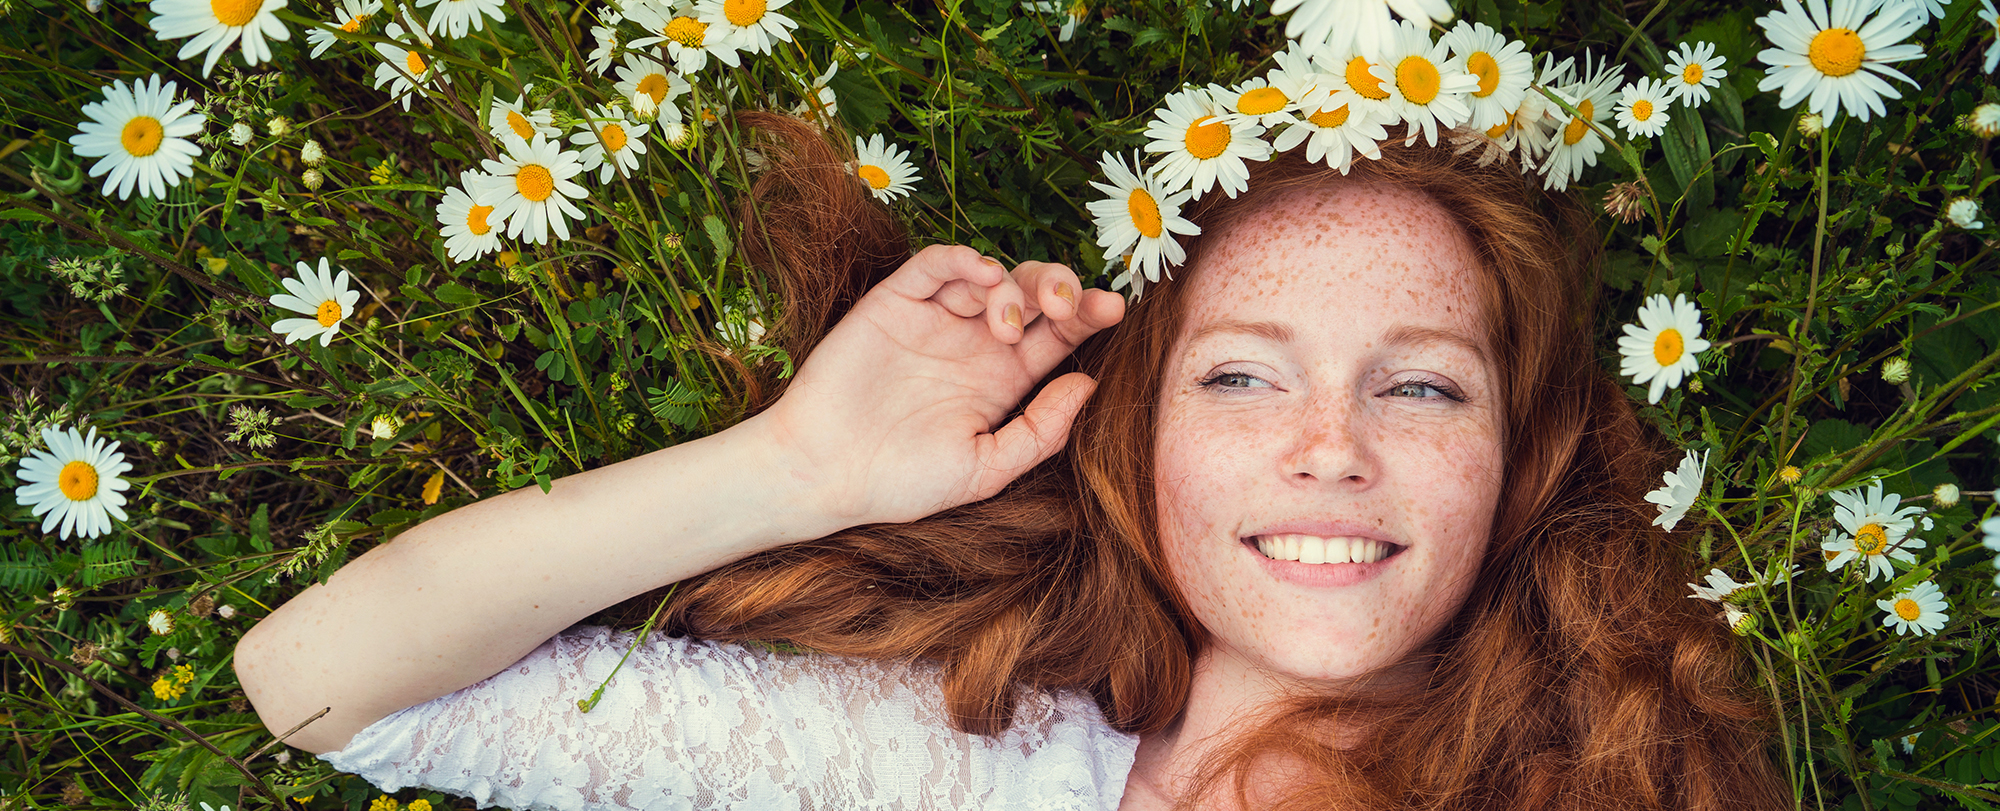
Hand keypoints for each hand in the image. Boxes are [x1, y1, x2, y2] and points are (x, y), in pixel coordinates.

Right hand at [748, 244, 1125, 529]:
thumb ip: (1040, 431)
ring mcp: (935, 320)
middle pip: (1033, 295)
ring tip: (1007, 324)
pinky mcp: (895, 303)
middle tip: (1066, 306)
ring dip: (1013, 286)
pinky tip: (983, 276)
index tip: (1115, 308)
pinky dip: (963, 259)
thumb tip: (1089, 384)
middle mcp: (974, 344)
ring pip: (990, 276)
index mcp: (1002, 381)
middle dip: (1060, 288)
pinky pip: (935, 265)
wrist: (822, 474)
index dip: (1088, 315)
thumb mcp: (985, 468)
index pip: (1056, 336)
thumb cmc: (901, 481)